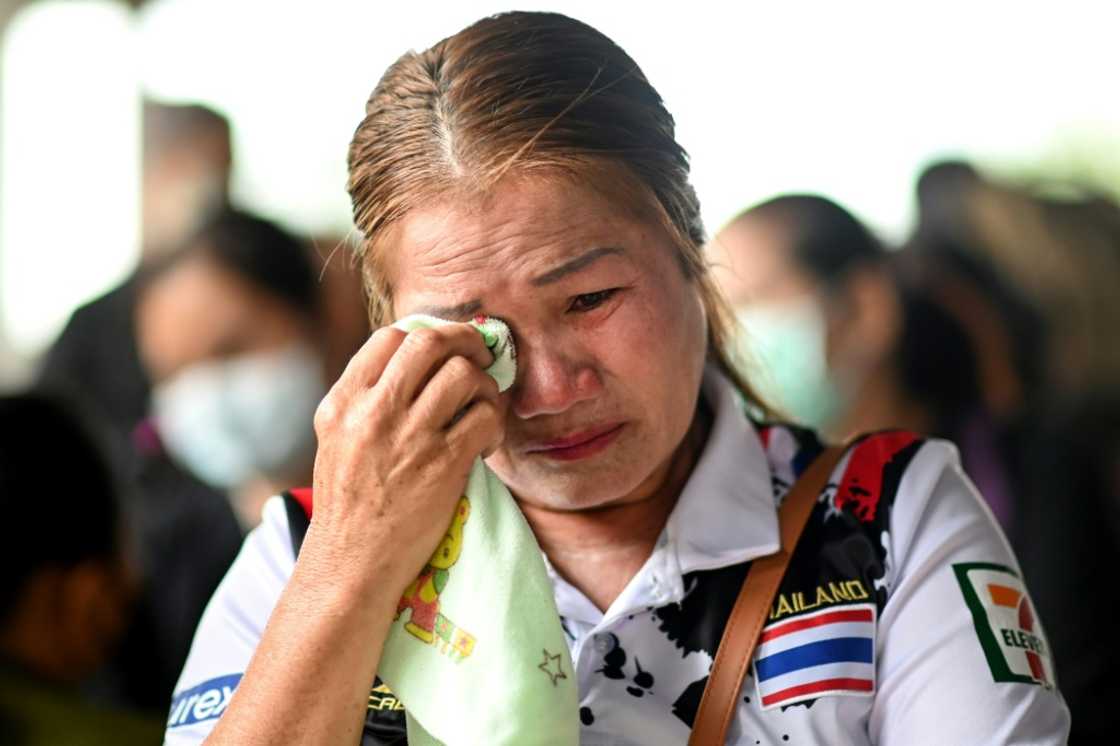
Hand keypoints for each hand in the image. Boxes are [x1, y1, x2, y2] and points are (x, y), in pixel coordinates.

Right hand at [304, 323, 504, 598]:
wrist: (352, 564)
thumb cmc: (349, 506)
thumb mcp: (337, 440)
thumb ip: (365, 401)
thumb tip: (414, 365)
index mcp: (342, 403)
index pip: (390, 337)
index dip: (428, 334)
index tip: (446, 348)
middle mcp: (372, 412)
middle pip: (429, 343)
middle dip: (466, 341)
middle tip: (482, 356)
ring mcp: (408, 437)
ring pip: (463, 374)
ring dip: (485, 385)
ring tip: (485, 406)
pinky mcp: (443, 464)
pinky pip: (485, 417)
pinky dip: (496, 423)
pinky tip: (489, 441)